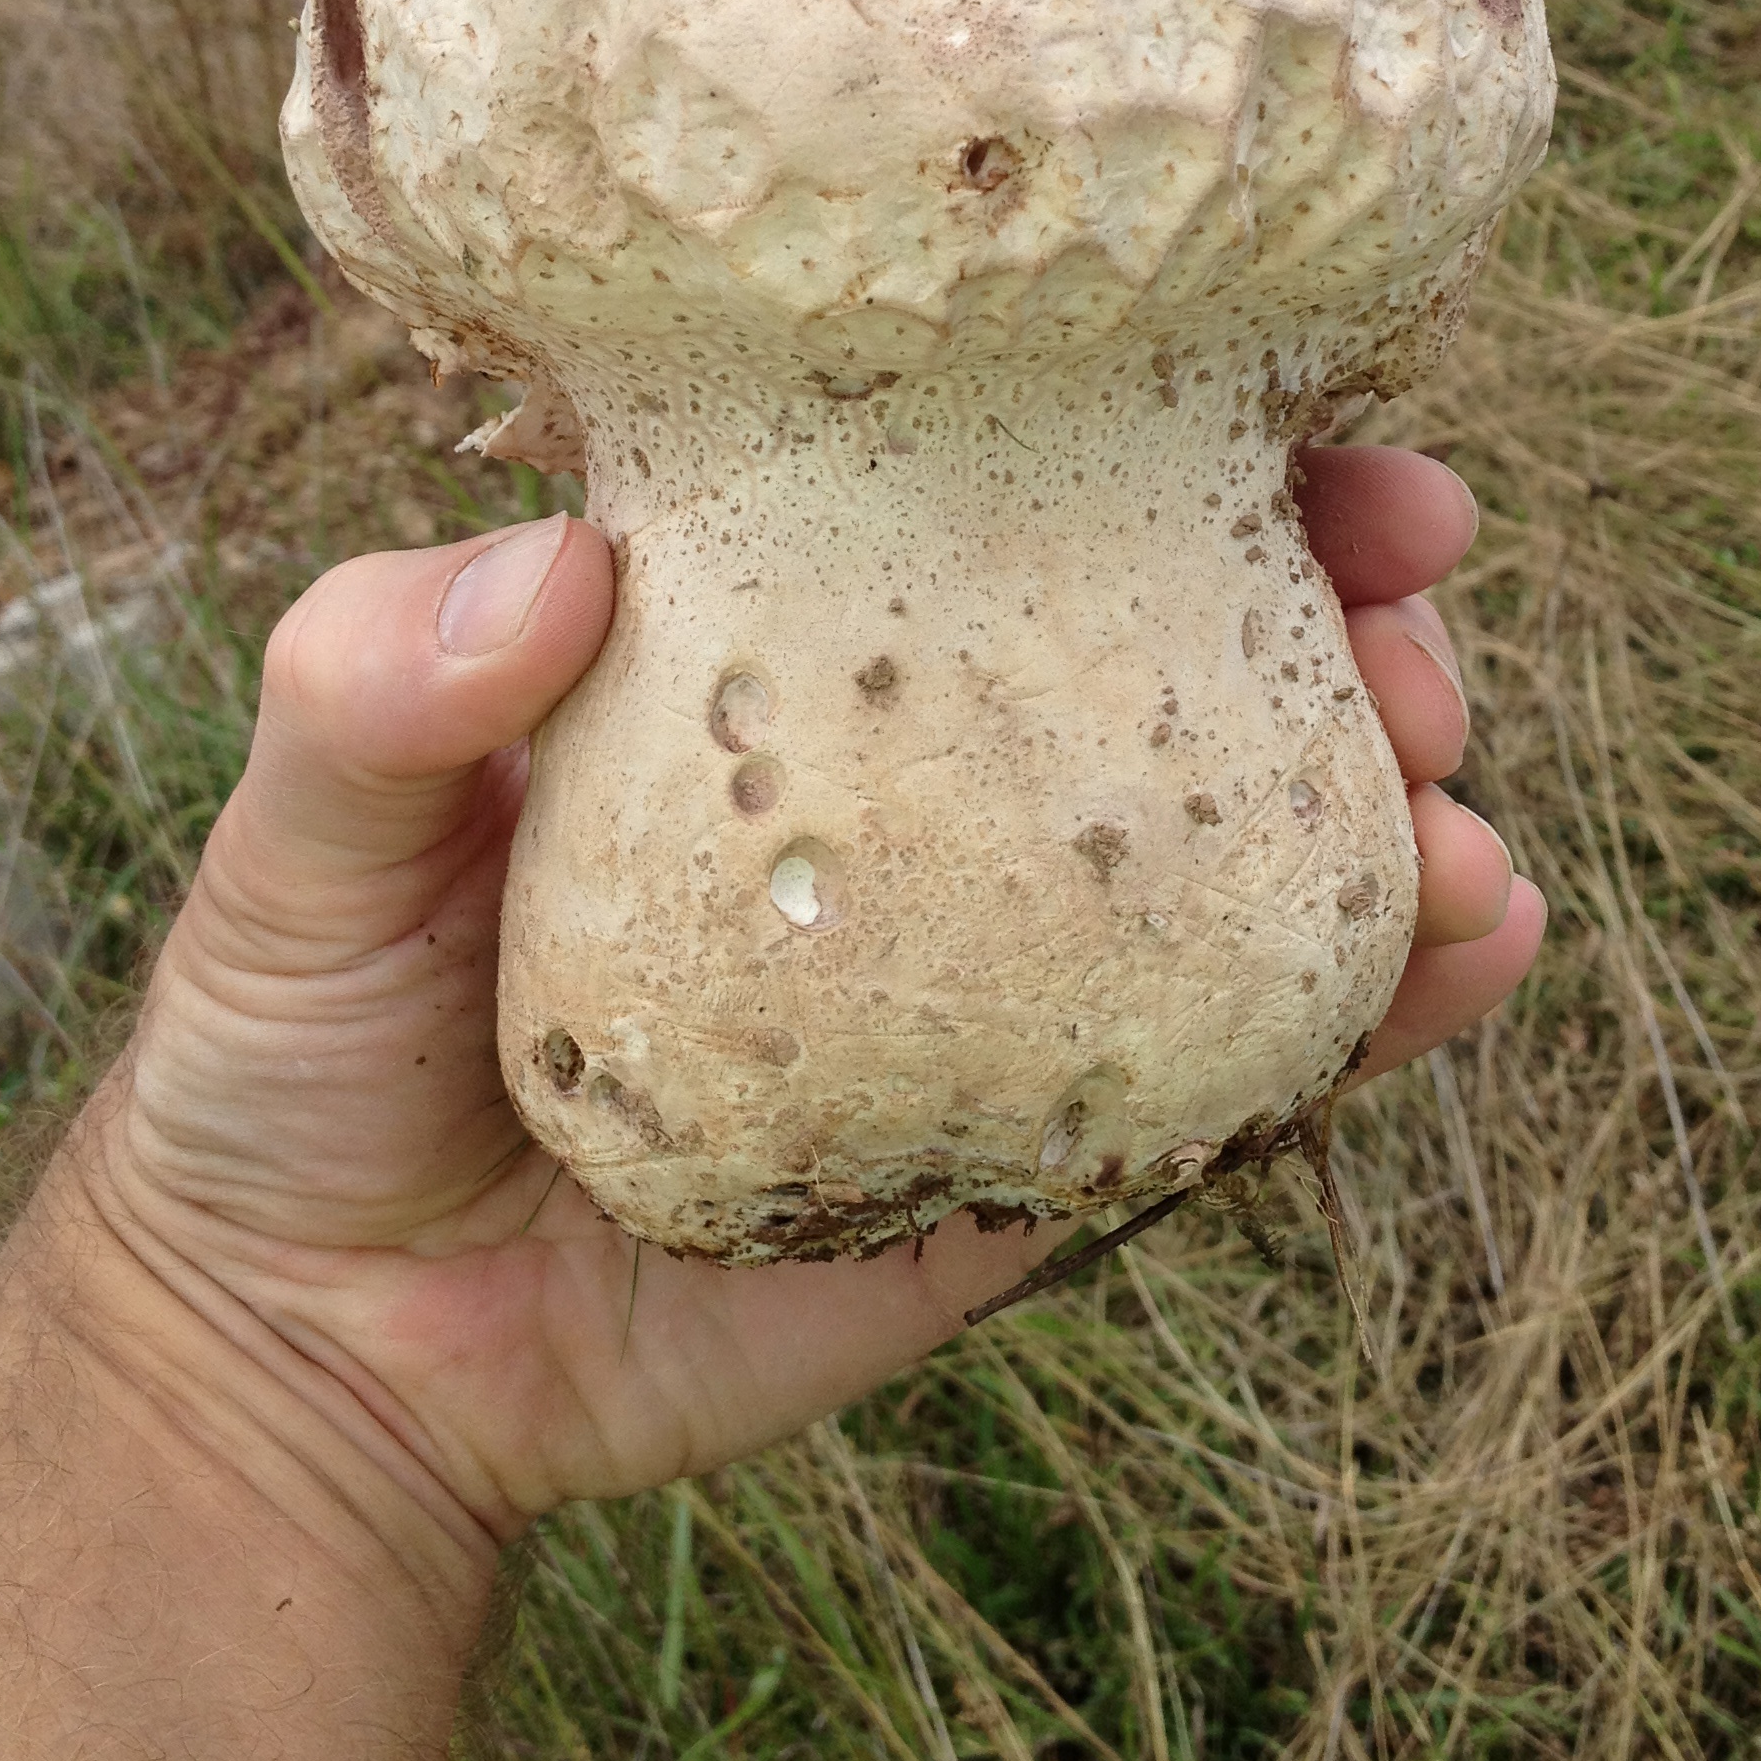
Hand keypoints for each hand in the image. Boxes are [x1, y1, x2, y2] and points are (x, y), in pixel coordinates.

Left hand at [71, 449, 1543, 1539]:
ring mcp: (991, 974)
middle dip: (1332, 616)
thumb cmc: (296, 1036)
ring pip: (1242, 860)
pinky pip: (1222, 1079)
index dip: (1172, 431)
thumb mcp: (299, 835)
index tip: (1306, 414)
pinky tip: (1464, 956)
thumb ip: (373, 694)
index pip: (1006, 492)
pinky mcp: (1024, 1157)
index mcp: (788, 653)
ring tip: (1458, 812)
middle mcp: (924, 794)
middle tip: (1400, 622)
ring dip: (1389, 811)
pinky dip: (1362, 1018)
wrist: (316, 1346)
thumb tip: (552, 568)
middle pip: (1178, 656)